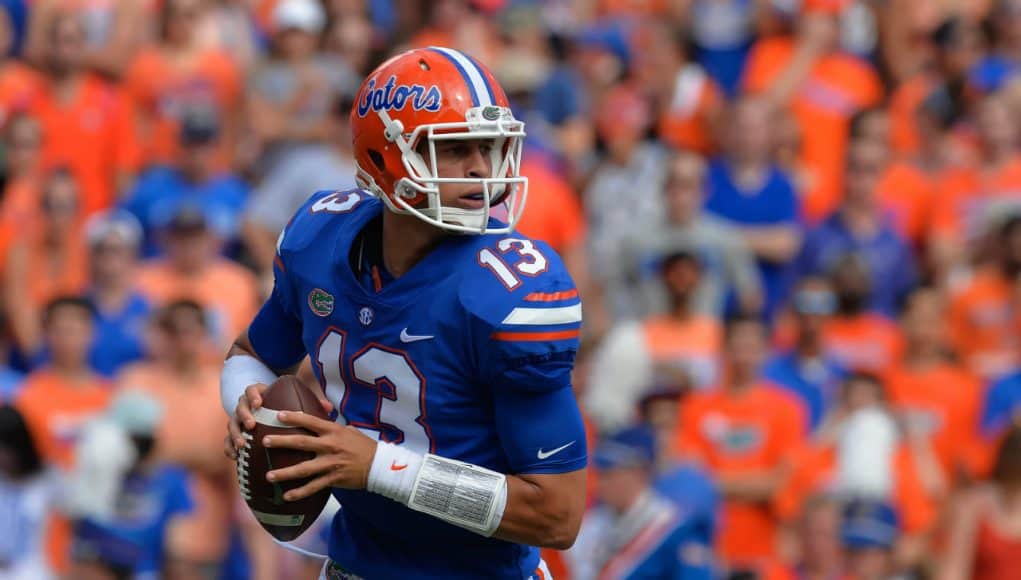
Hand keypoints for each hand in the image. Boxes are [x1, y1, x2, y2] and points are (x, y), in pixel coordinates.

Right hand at [223, 375, 332, 459]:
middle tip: (251, 425)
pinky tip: (235, 458)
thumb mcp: (294, 401)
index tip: (259, 403)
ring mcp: (237, 420)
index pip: (251, 389)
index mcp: (259, 393)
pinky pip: (226, 441)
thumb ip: (309, 402)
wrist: (265, 411)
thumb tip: (329, 408)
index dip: (254, 395)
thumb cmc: (284, 406)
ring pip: (231, 424)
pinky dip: (229, 448)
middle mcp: (245, 405)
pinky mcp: (235, 434)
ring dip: (235, 435)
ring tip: (243, 446)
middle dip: (244, 416)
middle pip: (239, 407)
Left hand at [263, 411, 377, 500]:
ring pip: (304, 468)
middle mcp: (331, 446)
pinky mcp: (334, 479)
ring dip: (285, 472)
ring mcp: (331, 463)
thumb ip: (333, 425)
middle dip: (282, 442)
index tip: (278, 415)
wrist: (379, 466)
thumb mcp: (350, 430)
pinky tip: (287, 496)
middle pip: (302, 443)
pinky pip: (313, 487)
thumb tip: (321, 415)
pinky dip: (300, 493)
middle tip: (265, 441)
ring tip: (269, 475)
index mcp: (334, 431)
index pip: (311, 421)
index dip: (294, 417)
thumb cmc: (363, 446)